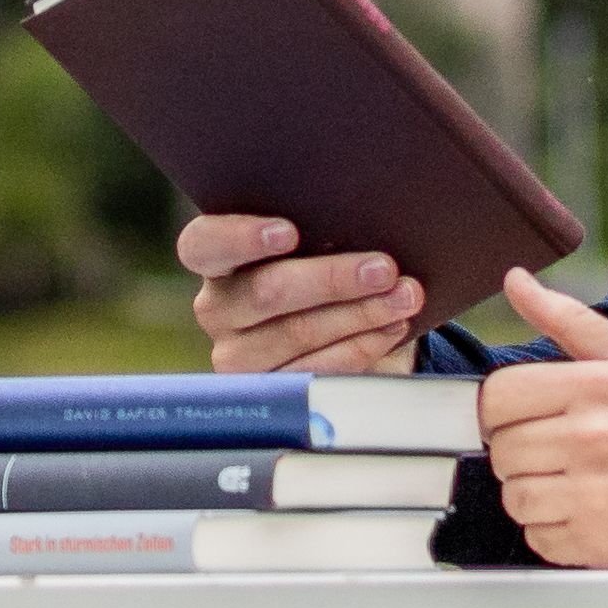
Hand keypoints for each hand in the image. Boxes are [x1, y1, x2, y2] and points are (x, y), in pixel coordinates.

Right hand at [177, 212, 432, 375]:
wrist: (341, 327)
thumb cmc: (323, 267)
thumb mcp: (316, 246)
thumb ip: (320, 230)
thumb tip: (365, 218)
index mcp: (215, 258)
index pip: (203, 243)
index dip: (241, 236)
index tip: (289, 233)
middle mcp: (217, 308)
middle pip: (265, 291)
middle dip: (332, 278)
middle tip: (383, 269)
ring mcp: (237, 355)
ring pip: (297, 333)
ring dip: (360, 313)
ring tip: (403, 297)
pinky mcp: (270, 389)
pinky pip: (316, 370)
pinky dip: (361, 346)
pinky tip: (391, 328)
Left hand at [477, 272, 607, 572]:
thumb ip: (568, 320)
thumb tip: (516, 281)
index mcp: (597, 387)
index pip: (497, 397)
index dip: (504, 410)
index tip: (528, 418)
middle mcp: (594, 438)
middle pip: (502, 450)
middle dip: (523, 452)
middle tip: (562, 453)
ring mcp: (596, 495)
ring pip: (514, 497)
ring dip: (536, 494)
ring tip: (577, 483)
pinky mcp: (600, 544)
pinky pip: (539, 538)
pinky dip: (555, 531)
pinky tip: (590, 514)